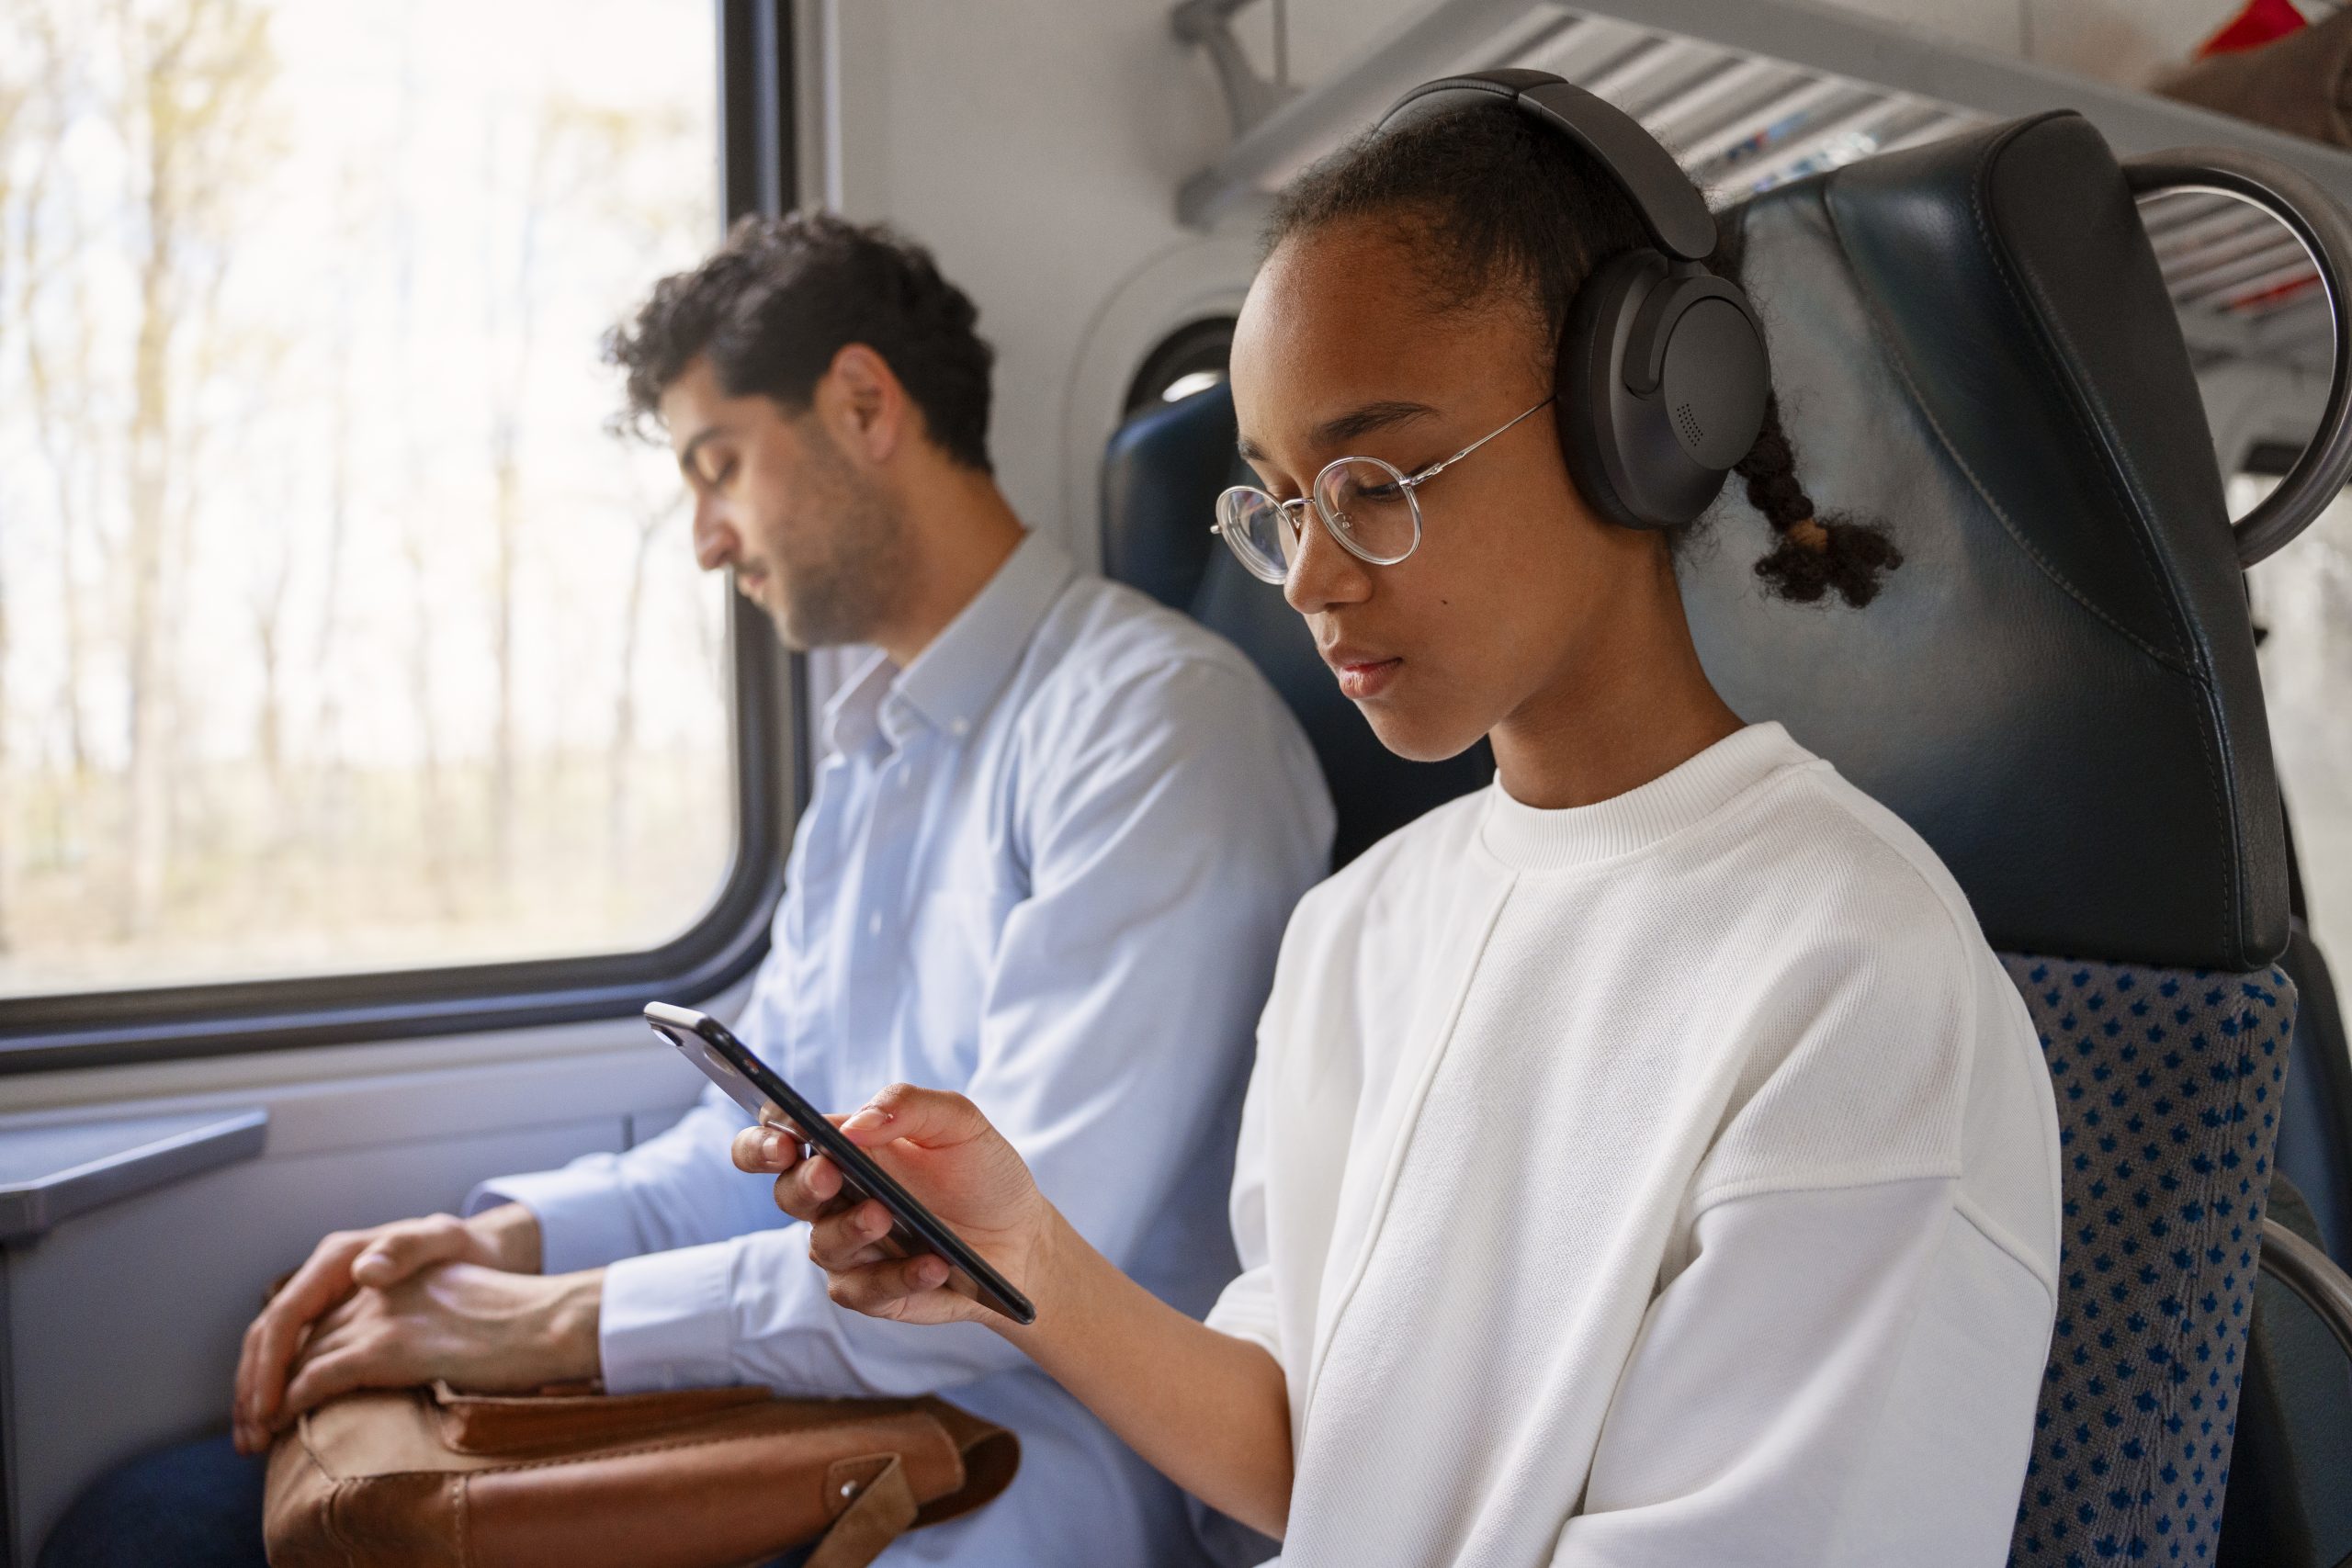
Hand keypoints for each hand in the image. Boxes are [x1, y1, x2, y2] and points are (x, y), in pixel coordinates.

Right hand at [233, 1206, 541, 1453]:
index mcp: (335, 1259)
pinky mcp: (333, 1325)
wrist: (478, 1252)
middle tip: (252, 1441)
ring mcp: (324, 1304)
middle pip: (266, 1337)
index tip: (269, 1409)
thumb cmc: (462, 1248)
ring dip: (255, 1399)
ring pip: (270, 1353)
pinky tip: (277, 1429)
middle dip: (252, 1390)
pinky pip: (294, 1361)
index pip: (285, 1316)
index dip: (270, 1364)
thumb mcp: (442, 1239)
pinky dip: (279, 1394)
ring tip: (253, 1446)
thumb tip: (364, 1273)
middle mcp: (320, 1281)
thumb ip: (407, 1249)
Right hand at [731, 1085, 1057, 1327]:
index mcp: (842, 1149)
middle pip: (788, 1194)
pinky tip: (933, 1264)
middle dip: (804, 1184)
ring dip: (852, 1229)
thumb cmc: (980, 1172)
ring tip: (886, 1216)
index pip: (776, 1143)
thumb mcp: (958, 1122)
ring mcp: (851, 1248)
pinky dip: (900, 1277)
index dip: (763, 1143)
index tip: (784, 1143)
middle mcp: (835, 1199)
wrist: (1021, 1235)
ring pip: (824, 1244)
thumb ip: (906, 1106)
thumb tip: (855, 1126)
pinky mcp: (873, 1291)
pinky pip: (867, 1289)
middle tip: (831, 1176)